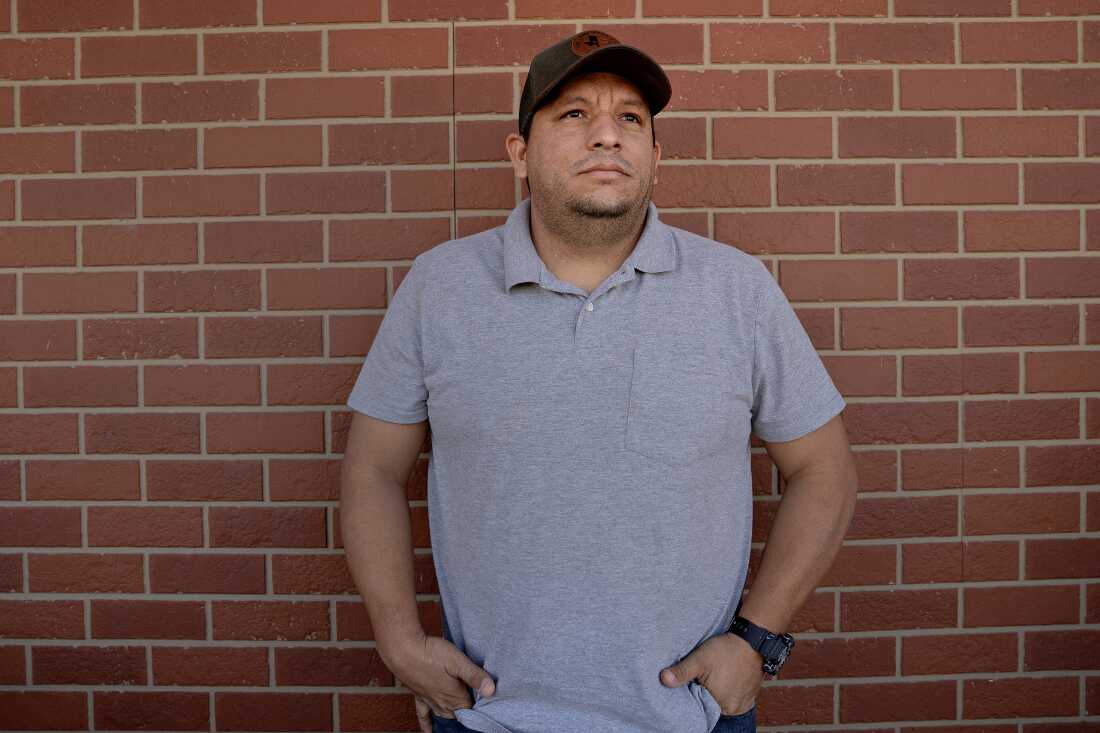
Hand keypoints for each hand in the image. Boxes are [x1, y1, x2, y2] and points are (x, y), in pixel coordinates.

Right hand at [379, 633, 495, 732]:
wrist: (403, 651)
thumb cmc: (431, 653)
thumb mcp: (458, 661)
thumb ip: (475, 675)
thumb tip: (491, 690)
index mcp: (455, 697)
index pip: (473, 708)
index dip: (480, 702)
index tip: (486, 696)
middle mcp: (443, 703)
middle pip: (460, 712)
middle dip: (468, 708)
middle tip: (474, 699)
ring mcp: (430, 701)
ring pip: (445, 714)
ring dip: (453, 714)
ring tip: (460, 714)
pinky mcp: (419, 696)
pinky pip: (424, 715)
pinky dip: (427, 725)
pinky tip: (428, 732)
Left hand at [659, 633, 762, 715]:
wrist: (752, 640)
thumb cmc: (726, 650)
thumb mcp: (699, 659)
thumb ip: (681, 672)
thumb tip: (663, 680)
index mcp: (720, 704)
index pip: (700, 705)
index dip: (693, 693)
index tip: (693, 681)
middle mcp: (733, 708)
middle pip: (711, 704)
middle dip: (705, 692)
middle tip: (704, 676)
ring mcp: (744, 703)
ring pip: (722, 701)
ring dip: (717, 691)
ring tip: (716, 675)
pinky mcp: (750, 695)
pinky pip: (734, 697)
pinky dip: (728, 690)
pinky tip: (725, 677)